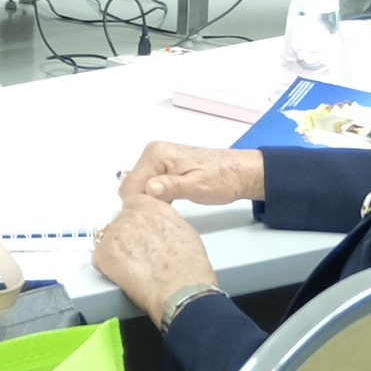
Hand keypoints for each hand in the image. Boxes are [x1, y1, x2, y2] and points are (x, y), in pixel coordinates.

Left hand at [88, 191, 221, 325]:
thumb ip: (164, 221)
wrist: (179, 286)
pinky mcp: (103, 253)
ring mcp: (114, 233)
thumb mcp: (183, 229)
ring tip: (136, 267)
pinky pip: (99, 257)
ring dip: (118, 250)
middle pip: (121, 221)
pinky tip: (126, 275)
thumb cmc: (188, 264)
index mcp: (151, 206)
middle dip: (127, 235)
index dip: (134, 215)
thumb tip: (158, 228)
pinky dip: (108, 266)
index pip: (132, 199)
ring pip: (109, 238)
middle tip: (141, 254)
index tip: (135, 224)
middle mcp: (130, 215)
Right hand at [118, 140, 265, 209]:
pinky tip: (167, 206)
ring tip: (165, 213)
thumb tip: (148, 189)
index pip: (130, 184)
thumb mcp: (197, 187)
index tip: (152, 218)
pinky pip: (149, 184)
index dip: (138, 204)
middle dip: (142, 202)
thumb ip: (171, 187)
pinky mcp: (165, 166)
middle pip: (132, 185)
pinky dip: (155, 197)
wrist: (240, 172)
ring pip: (140, 187)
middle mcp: (153, 152)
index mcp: (157, 154)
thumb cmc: (222, 179)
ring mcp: (158, 158)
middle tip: (161, 217)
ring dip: (149, 201)